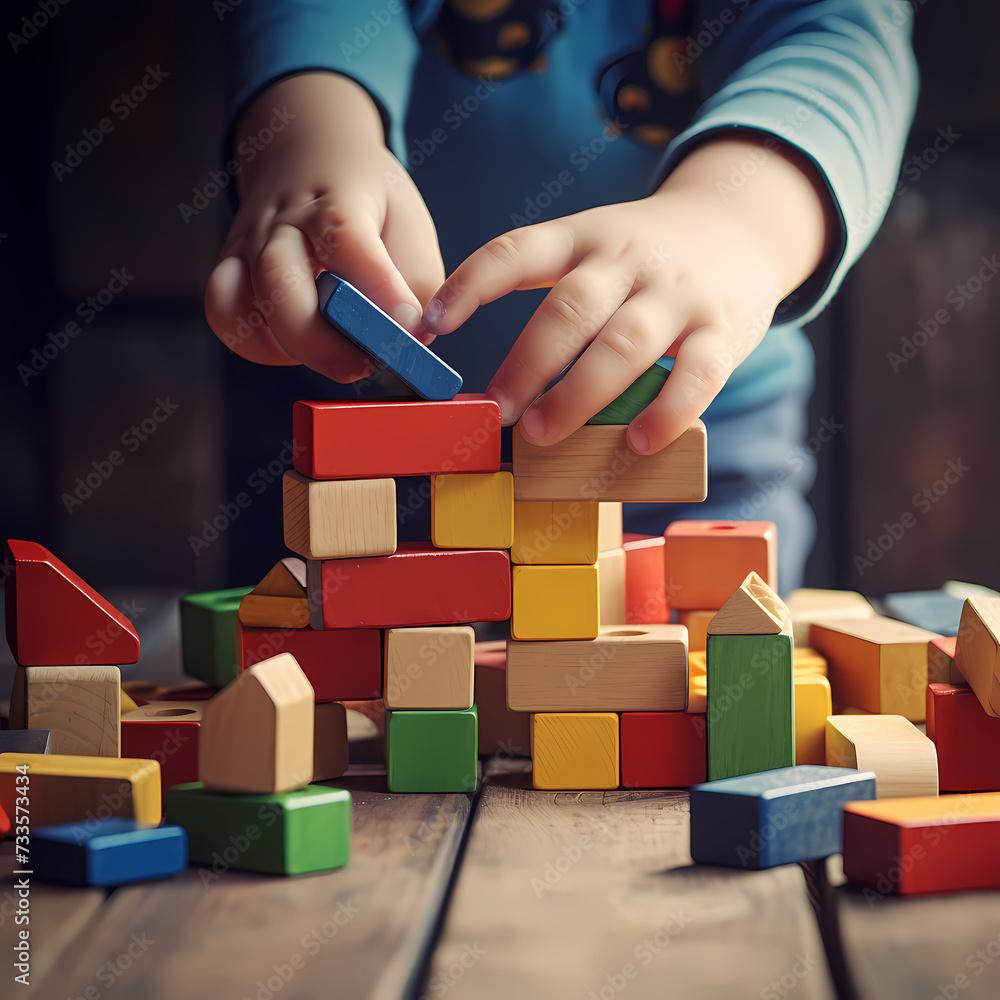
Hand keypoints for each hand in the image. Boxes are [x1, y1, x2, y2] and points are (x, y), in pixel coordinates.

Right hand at [204, 73, 444, 382]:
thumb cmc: (368, 200)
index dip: (377, 288)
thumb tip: (410, 337)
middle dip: (322, 340)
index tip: (407, 324)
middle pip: (279, 278)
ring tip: (336, 356)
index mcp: (337, 197)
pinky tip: (298, 347)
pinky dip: (260, 345)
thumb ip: (418, 283)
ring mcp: (248, 243)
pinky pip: (226, 316)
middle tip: (364, 364)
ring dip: (292, 347)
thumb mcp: (410, 225)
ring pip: (242, 304)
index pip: (347, 239)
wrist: (307, 152)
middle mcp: (283, 219)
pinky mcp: (230, 268)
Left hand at [423, 135, 830, 451]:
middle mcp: (628, 260)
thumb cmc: (648, 260)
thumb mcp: (598, 249)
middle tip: (497, 409)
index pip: (517, 250)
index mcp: (584, 238)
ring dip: (579, 394)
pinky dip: (667, 412)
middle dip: (527, 363)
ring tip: (543, 433)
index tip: (431, 324)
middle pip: (570, 309)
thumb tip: (503, 382)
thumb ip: (557, 298)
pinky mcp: (723, 329)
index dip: (470, 284)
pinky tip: (639, 443)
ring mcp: (678, 293)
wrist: (743, 227)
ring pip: (625, 344)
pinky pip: (696, 375)